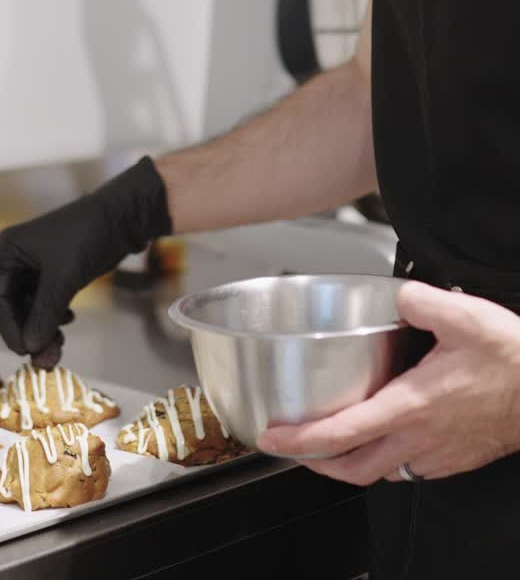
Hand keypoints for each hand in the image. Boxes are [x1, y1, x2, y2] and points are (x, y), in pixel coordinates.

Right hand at [0, 156, 170, 357]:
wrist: (124, 217)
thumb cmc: (87, 235)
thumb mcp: (62, 276)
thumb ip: (44, 313)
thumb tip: (30, 348)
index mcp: (8, 250)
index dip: (9, 328)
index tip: (24, 351)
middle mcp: (18, 258)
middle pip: (13, 306)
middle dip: (29, 331)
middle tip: (46, 356)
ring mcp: (38, 266)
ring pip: (31, 308)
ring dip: (42, 328)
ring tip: (59, 344)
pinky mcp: (58, 273)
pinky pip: (46, 303)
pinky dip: (53, 318)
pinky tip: (67, 322)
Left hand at [258, 281, 519, 483]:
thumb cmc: (513, 361)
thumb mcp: (465, 316)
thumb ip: (421, 300)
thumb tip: (397, 295)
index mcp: (411, 406)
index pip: (342, 433)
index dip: (301, 440)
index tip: (273, 436)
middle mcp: (418, 438)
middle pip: (350, 467)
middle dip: (311, 462)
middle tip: (289, 446)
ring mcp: (435, 454)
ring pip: (378, 473)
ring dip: (346, 463)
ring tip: (326, 444)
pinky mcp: (450, 459)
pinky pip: (404, 470)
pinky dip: (380, 461)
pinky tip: (377, 440)